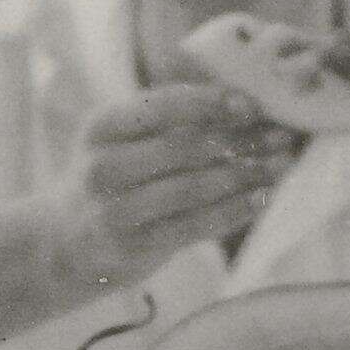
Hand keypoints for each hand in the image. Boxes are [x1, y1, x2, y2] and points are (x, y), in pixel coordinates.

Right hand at [43, 84, 300, 292]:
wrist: (66, 241)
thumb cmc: (113, 177)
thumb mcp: (122, 138)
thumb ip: (170, 118)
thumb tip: (246, 102)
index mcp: (102, 126)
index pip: (162, 106)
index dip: (211, 103)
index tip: (254, 105)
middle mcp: (102, 167)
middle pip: (184, 148)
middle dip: (241, 141)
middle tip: (283, 137)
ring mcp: (115, 210)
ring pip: (193, 188)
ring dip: (245, 176)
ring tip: (281, 166)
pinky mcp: (132, 247)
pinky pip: (193, 226)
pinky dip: (233, 211)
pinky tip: (261, 199)